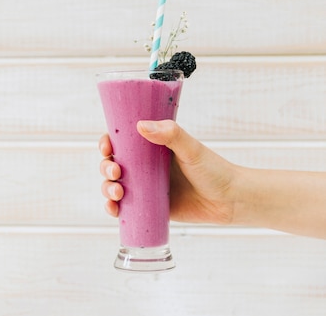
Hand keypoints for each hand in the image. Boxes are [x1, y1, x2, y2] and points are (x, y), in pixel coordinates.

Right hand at [100, 120, 237, 224]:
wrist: (231, 201)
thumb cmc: (215, 170)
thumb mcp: (192, 149)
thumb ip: (170, 135)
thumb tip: (140, 126)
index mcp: (152, 147)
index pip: (121, 141)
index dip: (108, 143)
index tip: (107, 147)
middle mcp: (145, 166)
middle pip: (112, 164)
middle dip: (106, 168)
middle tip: (116, 172)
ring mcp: (145, 187)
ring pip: (114, 186)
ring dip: (107, 189)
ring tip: (118, 194)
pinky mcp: (149, 207)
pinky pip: (124, 208)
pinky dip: (113, 209)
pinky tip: (113, 210)